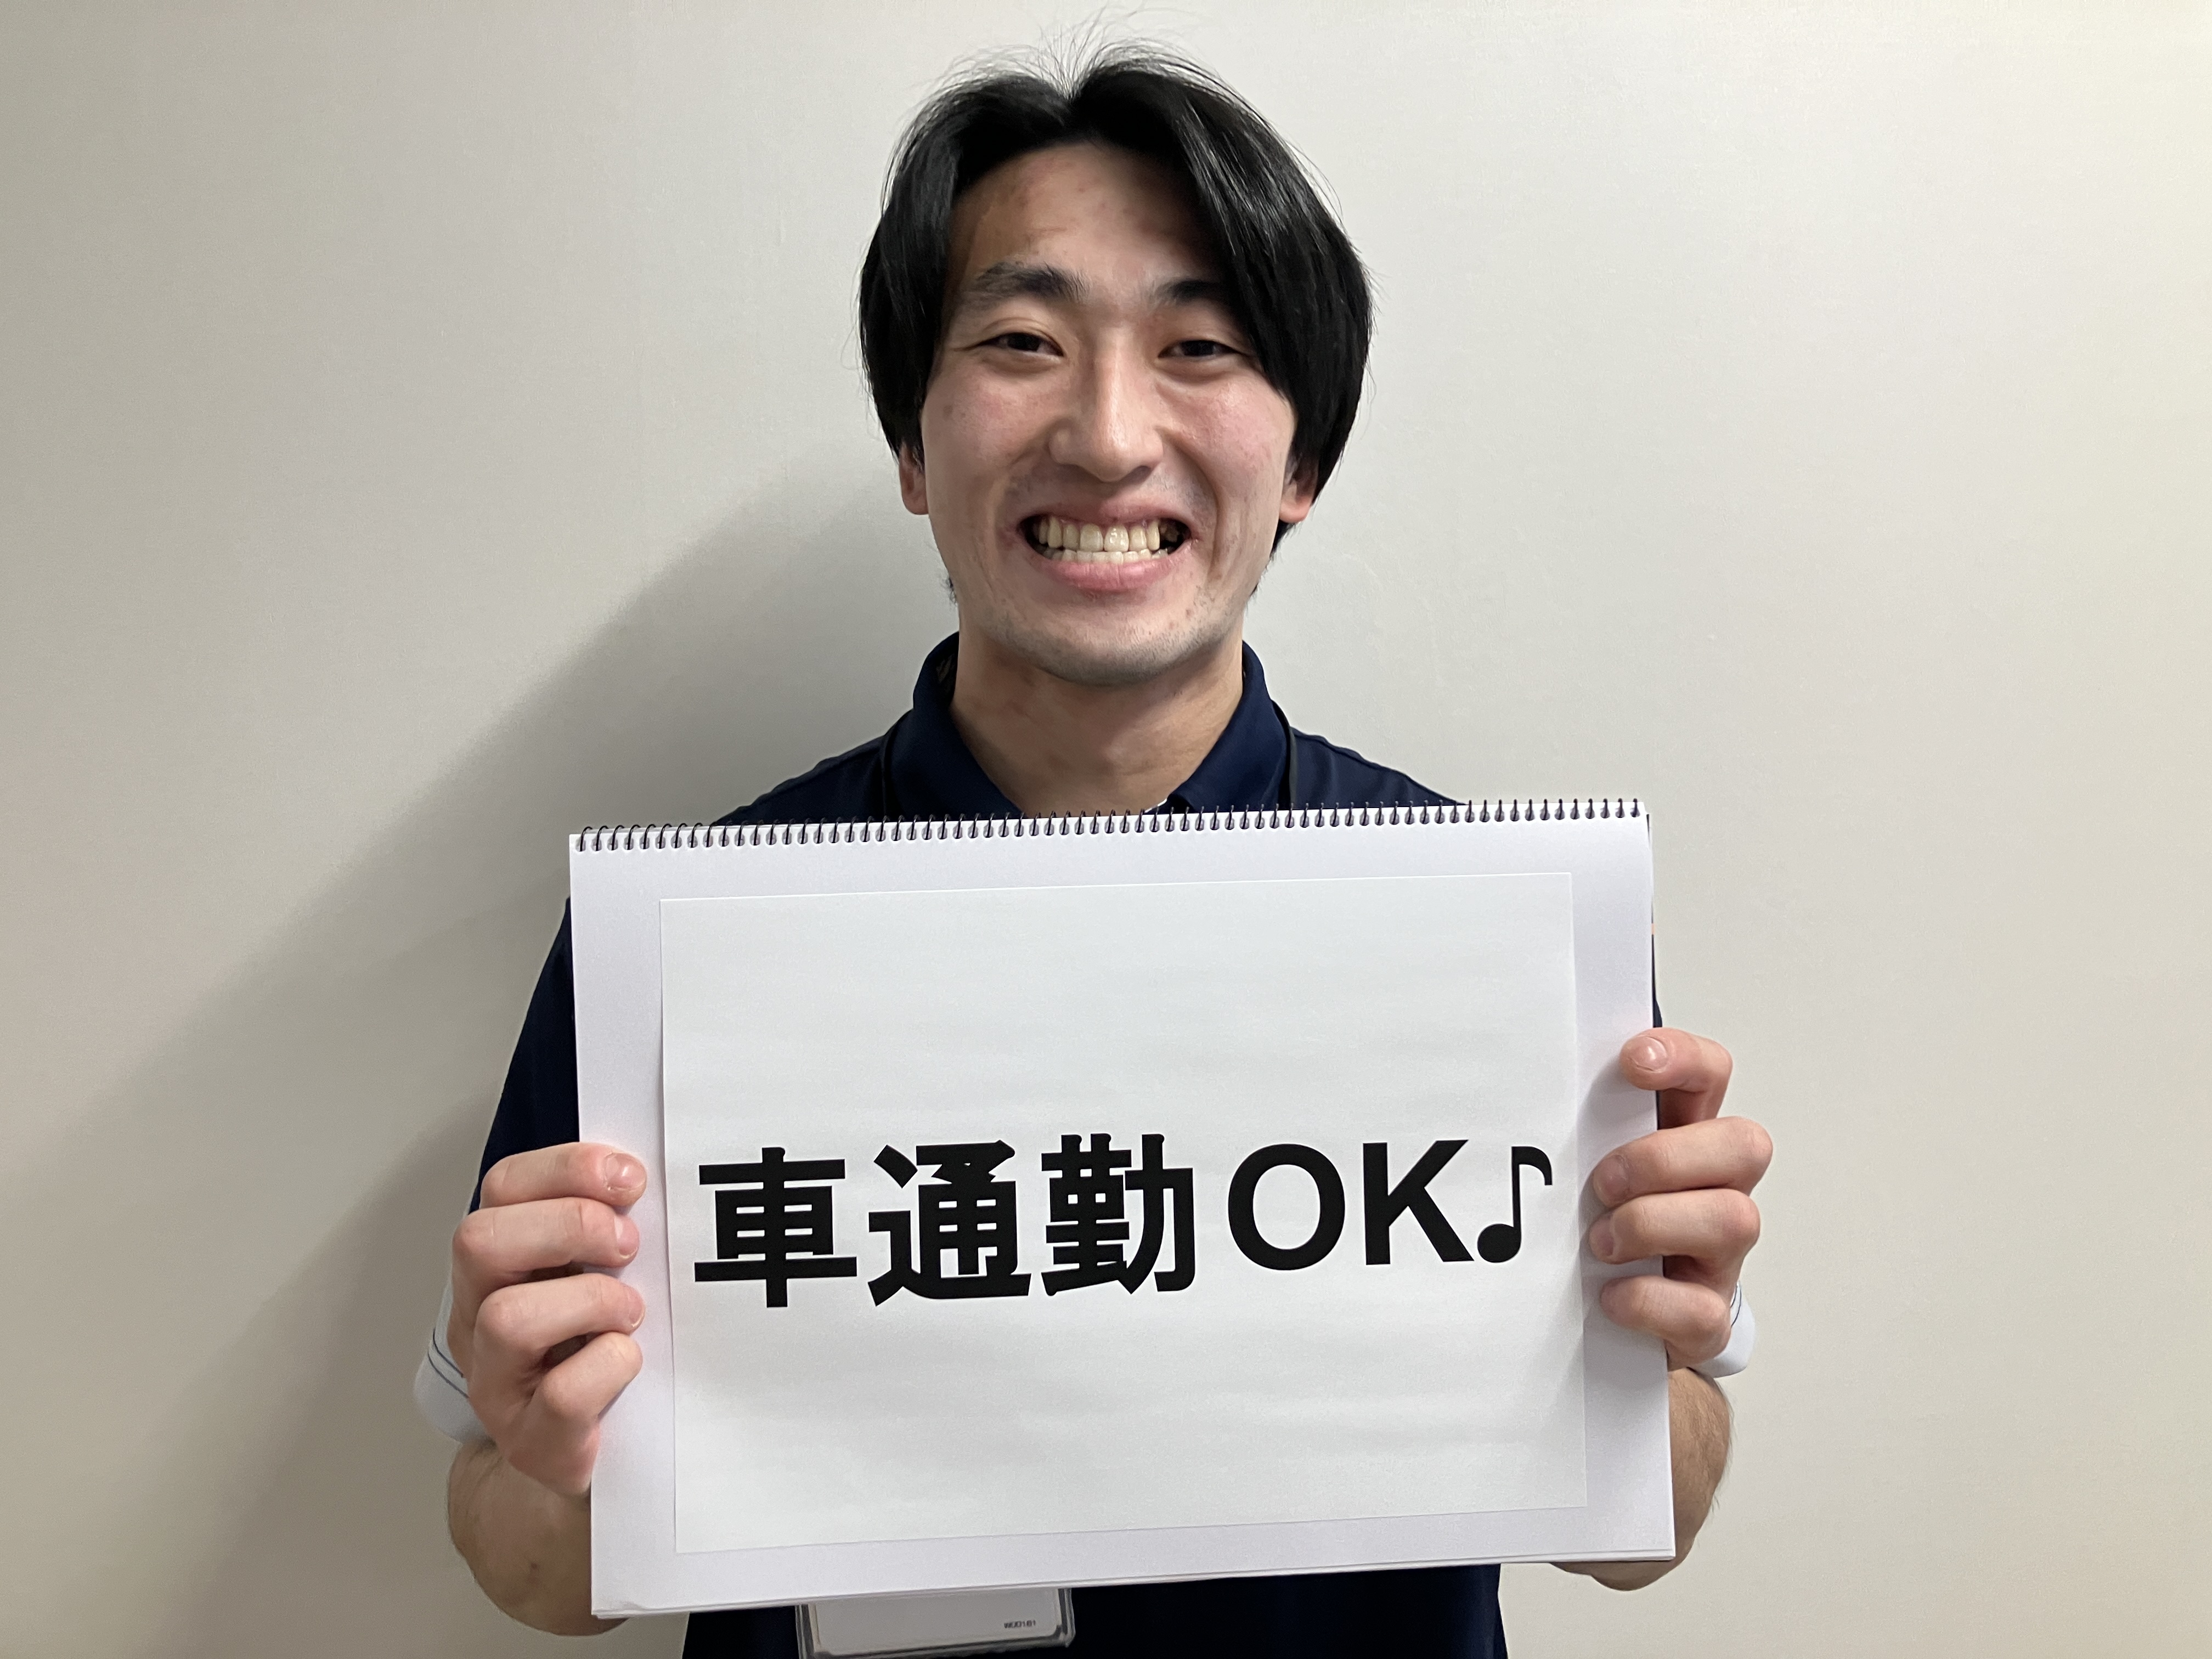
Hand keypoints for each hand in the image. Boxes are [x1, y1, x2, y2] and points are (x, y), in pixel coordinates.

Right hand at [448, 1142, 648, 1495]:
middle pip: (479, 1242)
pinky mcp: (532, 1442)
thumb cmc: (602, 1346)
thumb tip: (651, 1176)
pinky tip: (630, 1360)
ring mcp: (497, 1384)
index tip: (631, 1178)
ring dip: (589, 1299)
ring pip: (508, 1319)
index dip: (567, 1168)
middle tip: (627, 1244)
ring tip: (630, 1311)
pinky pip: (561, 1395)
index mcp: (499, 1263)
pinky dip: (608, 1366)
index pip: (504, 1187)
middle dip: (568, 1226)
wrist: (596, 1454)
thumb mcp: (601, 1269)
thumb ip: (610, 1222)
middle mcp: (478, 1317)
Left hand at [1590, 1030, 1769, 1368]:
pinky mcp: (1706, 1318)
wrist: (1617, 1317)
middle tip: (1603, 1181)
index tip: (1632, 1062)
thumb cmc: (1602, 1223)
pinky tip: (1608, 1294)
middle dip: (1664, 1158)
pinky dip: (1646, 1300)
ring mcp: (1719, 1256)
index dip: (1683, 1059)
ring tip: (1599, 1241)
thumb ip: (1576, 1123)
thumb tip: (1527, 1087)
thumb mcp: (1587, 1163)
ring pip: (1734, 1220)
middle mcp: (1715, 1190)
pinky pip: (1701, 1309)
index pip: (1709, 1075)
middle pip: (1743, 1144)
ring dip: (1652, 1224)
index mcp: (1684, 1138)